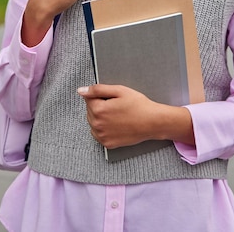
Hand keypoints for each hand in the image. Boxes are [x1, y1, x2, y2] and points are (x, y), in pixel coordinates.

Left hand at [78, 84, 194, 148]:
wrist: (152, 122)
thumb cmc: (138, 105)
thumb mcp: (119, 90)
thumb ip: (98, 89)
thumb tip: (81, 91)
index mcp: (99, 110)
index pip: (88, 98)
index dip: (101, 96)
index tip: (113, 98)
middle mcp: (97, 125)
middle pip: (90, 110)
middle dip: (99, 105)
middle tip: (117, 105)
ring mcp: (102, 136)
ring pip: (93, 122)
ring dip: (100, 117)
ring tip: (117, 114)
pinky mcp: (107, 144)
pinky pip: (98, 133)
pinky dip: (103, 128)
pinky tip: (116, 123)